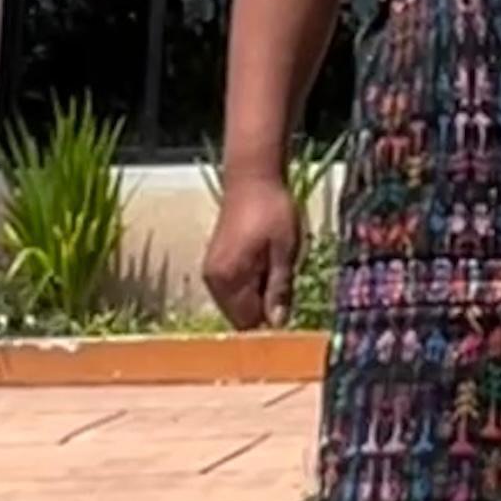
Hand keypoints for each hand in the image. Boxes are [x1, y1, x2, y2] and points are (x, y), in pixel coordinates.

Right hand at [202, 172, 302, 330]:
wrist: (252, 178)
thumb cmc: (272, 210)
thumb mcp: (285, 249)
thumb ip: (279, 287)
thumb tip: (277, 322)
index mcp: (229, 278)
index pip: (248, 321)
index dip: (270, 318)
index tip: (289, 302)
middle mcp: (214, 280)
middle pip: (240, 316)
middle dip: (264, 306)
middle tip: (284, 278)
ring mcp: (212, 272)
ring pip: (237, 303)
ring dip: (257, 295)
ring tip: (274, 266)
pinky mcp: (215, 263)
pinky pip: (233, 288)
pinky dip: (250, 284)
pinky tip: (264, 262)